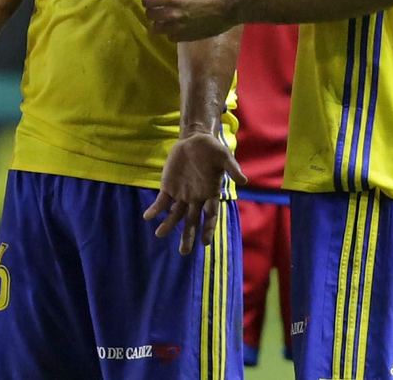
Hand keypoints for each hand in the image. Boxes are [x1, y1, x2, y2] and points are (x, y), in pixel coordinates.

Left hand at [142, 0, 238, 41]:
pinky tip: (178, 24)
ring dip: (159, 22)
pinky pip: (171, 37)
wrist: (231, 4)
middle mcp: (172, 14)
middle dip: (152, 8)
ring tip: (167, 15)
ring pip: (157, 29)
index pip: (146, 1)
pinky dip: (171, 31)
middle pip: (150, 15)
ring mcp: (180, 27)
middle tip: (160, 4)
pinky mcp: (188, 37)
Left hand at [144, 132, 246, 254]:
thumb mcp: (224, 156)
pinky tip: (147, 217)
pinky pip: (161, 201)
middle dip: (187, 236)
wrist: (195, 140)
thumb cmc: (213, 150)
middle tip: (183, 252)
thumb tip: (244, 180)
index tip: (205, 242)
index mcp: (211, 194)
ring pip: (175, 214)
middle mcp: (196, 198)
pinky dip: (155, 209)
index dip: (208, 228)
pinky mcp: (168, 187)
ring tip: (159, 234)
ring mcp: (181, 194)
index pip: (210, 216)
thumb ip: (232, 168)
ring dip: (168, 224)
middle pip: (191, 221)